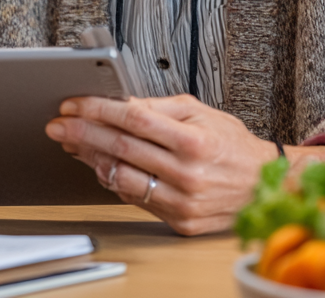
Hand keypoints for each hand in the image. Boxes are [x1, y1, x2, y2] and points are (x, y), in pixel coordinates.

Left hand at [45, 94, 324, 235]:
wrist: (265, 186)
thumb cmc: (232, 145)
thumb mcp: (201, 112)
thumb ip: (159, 108)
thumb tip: (121, 102)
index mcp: (193, 140)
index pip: (133, 120)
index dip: (98, 109)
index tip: (74, 103)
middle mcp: (188, 174)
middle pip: (122, 148)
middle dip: (83, 132)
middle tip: (58, 123)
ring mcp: (182, 202)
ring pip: (123, 178)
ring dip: (90, 158)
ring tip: (71, 143)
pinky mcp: (179, 222)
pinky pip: (136, 199)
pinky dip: (113, 180)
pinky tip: (98, 165)